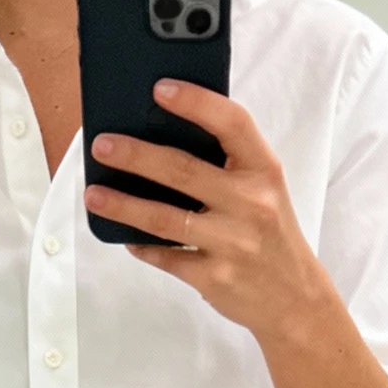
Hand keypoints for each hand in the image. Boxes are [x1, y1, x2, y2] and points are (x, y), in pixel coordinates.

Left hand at [85, 78, 327, 344]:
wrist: (294, 299)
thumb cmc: (271, 235)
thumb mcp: (265, 190)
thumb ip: (229, 164)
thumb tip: (166, 134)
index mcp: (264, 171)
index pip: (231, 124)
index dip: (195, 102)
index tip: (160, 89)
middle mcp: (250, 204)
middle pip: (182, 170)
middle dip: (135, 156)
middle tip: (102, 145)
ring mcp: (231, 243)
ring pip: (164, 219)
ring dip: (123, 204)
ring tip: (94, 194)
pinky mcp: (213, 277)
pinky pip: (166, 257)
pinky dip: (141, 246)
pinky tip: (124, 235)